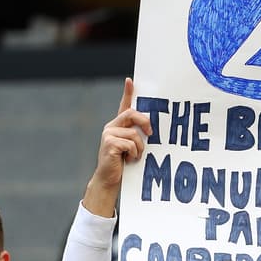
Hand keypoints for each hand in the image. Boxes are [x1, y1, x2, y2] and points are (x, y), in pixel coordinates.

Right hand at [84, 78, 152, 215]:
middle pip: (132, 114)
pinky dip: (135, 153)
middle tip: (151, 134)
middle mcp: (111, 126)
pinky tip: (130, 159)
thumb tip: (151, 128)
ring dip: (140, 147)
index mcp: (118, 126)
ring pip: (134, 133)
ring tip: (136, 156)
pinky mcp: (109, 143)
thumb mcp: (133, 147)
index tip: (130, 80)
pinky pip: (130, 143)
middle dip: (145, 123)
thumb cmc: (124, 164)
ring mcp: (108, 134)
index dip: (127, 93)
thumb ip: (138, 135)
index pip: (123, 105)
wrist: (109, 179)